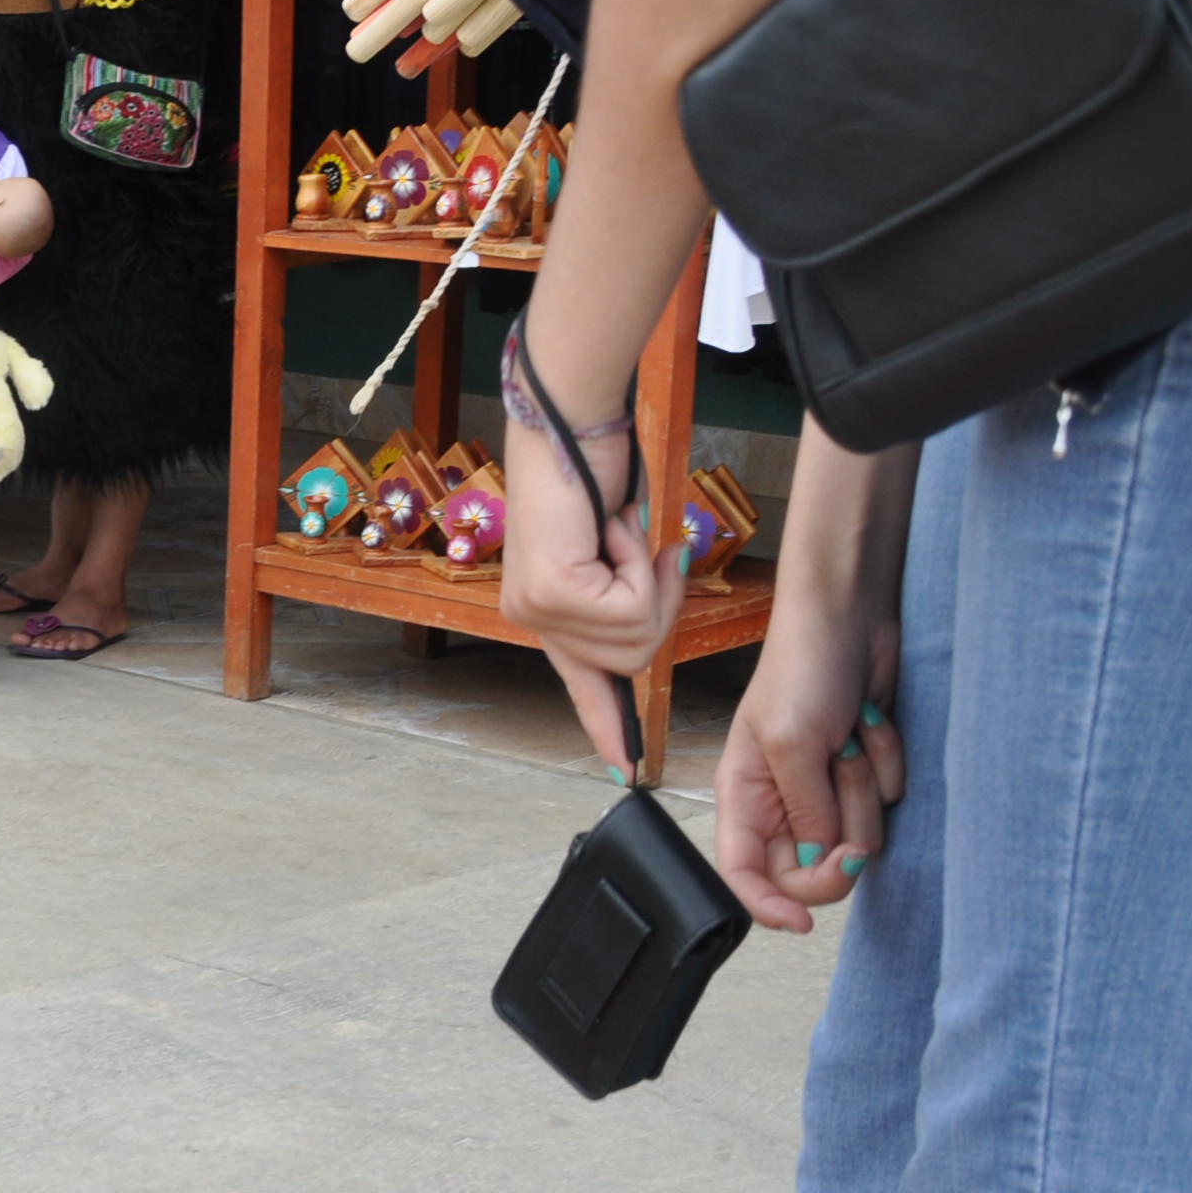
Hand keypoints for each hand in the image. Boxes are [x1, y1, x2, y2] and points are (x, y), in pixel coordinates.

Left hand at [494, 407, 681, 767]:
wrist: (569, 424)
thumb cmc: (592, 474)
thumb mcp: (614, 549)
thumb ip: (623, 594)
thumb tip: (646, 621)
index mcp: (545, 612)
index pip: (579, 682)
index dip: (605, 722)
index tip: (621, 768)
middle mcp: (533, 617)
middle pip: (635, 657)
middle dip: (659, 602)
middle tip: (640, 547)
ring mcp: (537, 609)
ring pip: (639, 634)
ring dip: (649, 577)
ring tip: (615, 534)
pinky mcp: (552, 594)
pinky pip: (633, 606)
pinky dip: (640, 563)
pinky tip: (610, 530)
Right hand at [714, 578, 905, 931]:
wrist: (854, 617)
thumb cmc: (805, 667)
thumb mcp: (793, 744)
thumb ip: (802, 813)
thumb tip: (814, 860)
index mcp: (743, 796)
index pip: (741, 872)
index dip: (764, 905)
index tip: (800, 923)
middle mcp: (781, 800)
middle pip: (808, 867)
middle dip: (838, 845)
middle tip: (854, 831)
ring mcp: (825, 788)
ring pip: (855, 835)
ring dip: (865, 791)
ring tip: (854, 739)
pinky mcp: (864, 773)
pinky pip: (887, 802)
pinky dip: (888, 766)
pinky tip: (872, 726)